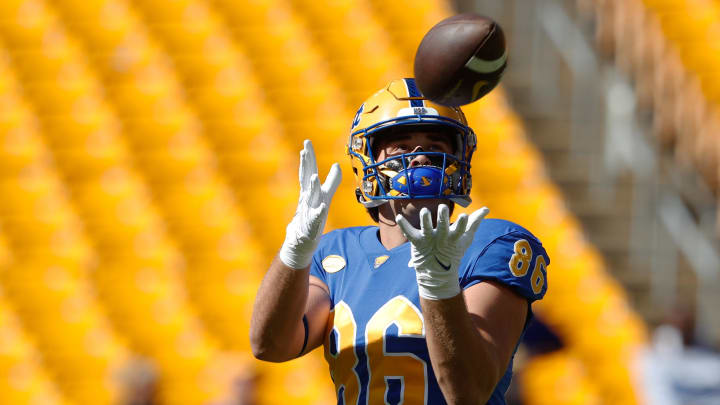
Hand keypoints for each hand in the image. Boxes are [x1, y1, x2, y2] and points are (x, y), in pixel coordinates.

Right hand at [279, 140, 341, 268]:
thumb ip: (331, 181)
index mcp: (310, 191)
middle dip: (307, 164)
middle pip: (306, 178)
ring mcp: (309, 211)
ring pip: (311, 197)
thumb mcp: (324, 196)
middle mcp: (308, 199)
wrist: (301, 240)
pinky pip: (316, 218)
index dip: (308, 159)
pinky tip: (322, 208)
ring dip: (313, 187)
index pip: (307, 171)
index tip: (306, 143)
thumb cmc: (313, 216)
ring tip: (314, 177)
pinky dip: (318, 213)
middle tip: (304, 148)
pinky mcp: (311, 225)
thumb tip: (337, 165)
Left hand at [396, 204, 488, 298]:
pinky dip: (404, 225)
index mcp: (453, 237)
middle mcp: (441, 238)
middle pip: (443, 226)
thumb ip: (475, 222)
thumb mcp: (465, 238)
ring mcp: (429, 240)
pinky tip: (399, 217)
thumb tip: (487, 209)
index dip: (463, 223)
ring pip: (426, 229)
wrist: (437, 272)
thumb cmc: (453, 251)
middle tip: (443, 207)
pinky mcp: (417, 242)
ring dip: (425, 220)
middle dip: (443, 217)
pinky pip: (410, 233)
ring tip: (424, 211)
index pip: (460, 229)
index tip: (465, 216)